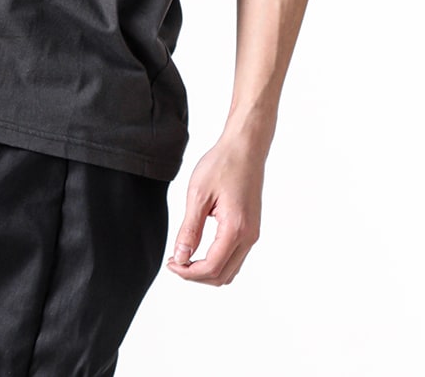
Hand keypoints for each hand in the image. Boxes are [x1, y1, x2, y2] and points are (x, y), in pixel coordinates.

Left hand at [165, 133, 264, 285]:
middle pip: (222, 276)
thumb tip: (181, 257)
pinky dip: (217, 261)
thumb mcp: (198, 194)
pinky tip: (199, 250)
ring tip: (184, 257)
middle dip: (196, 275)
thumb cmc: (222, 164)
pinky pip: (235, 257)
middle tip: (174, 262)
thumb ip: (190, 229)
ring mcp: (253, 234)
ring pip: (230, 270)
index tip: (171, 264)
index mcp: (236, 228)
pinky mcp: (251, 228)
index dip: (188, 272)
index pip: (211, 267)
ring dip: (207, 271)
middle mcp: (249, 236)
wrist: (245, 148)